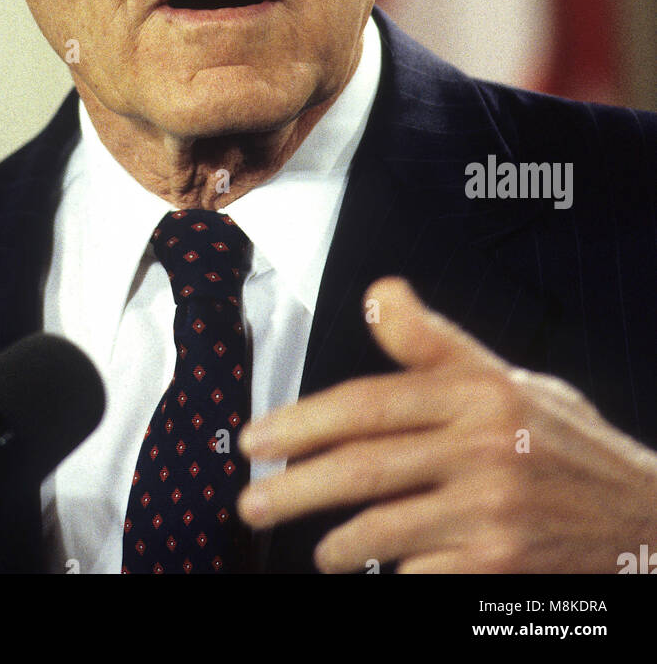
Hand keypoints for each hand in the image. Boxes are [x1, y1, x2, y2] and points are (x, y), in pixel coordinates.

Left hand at [237, 277, 656, 572]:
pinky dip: (389, 575)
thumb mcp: (506, 378)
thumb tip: (377, 293)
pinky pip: (417, 575)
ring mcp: (492, 511)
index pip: (367, 404)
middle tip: (250, 503)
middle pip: (362, 470)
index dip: (302, 422)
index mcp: (477, 393)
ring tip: (318, 547)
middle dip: (292, 489)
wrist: (642, 514)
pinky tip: (378, 571)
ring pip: (380, 530)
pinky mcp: (500, 567)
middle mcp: (483, 448)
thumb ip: (434, 343)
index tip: (256, 440)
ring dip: (333, 544)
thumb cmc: (563, 441)